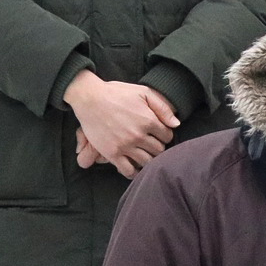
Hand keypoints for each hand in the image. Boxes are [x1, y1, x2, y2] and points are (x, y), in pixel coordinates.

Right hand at [63, 70, 179, 177]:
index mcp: (148, 120)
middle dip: (159, 147)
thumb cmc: (117, 93)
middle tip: (153, 145)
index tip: (160, 134)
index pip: (168, 136)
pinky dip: (134, 172)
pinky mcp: (111, 153)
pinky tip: (135, 168)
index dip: (166, 135)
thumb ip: (163, 108)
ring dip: (149, 160)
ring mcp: (124, 146)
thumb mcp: (144, 93)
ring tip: (146, 155)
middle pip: (159, 150)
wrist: (90, 98)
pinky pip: (127, 170)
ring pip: (146, 162)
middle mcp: (138, 135)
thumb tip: (176, 124)